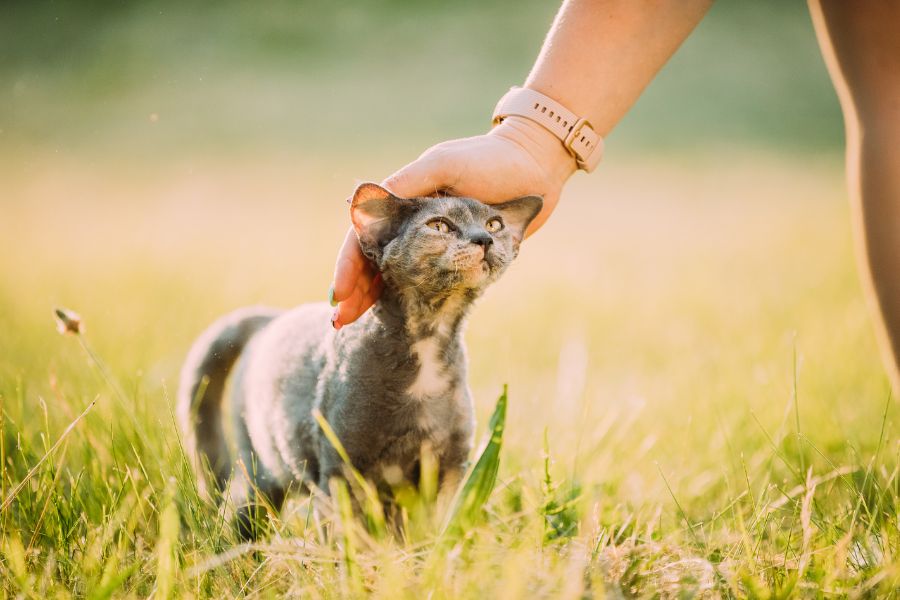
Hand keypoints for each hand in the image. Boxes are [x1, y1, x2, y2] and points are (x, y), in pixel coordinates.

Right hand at [329, 116, 577, 327]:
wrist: (536, 167)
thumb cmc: (489, 160)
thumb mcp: (442, 165)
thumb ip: (406, 184)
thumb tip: (359, 206)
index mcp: (403, 203)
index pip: (364, 237)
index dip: (350, 265)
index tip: (340, 294)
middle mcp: (414, 226)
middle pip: (375, 262)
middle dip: (357, 291)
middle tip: (341, 323)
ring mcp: (437, 244)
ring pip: (397, 277)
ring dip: (377, 302)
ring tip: (355, 327)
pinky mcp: (462, 259)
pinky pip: (430, 284)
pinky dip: (411, 302)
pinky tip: (399, 321)